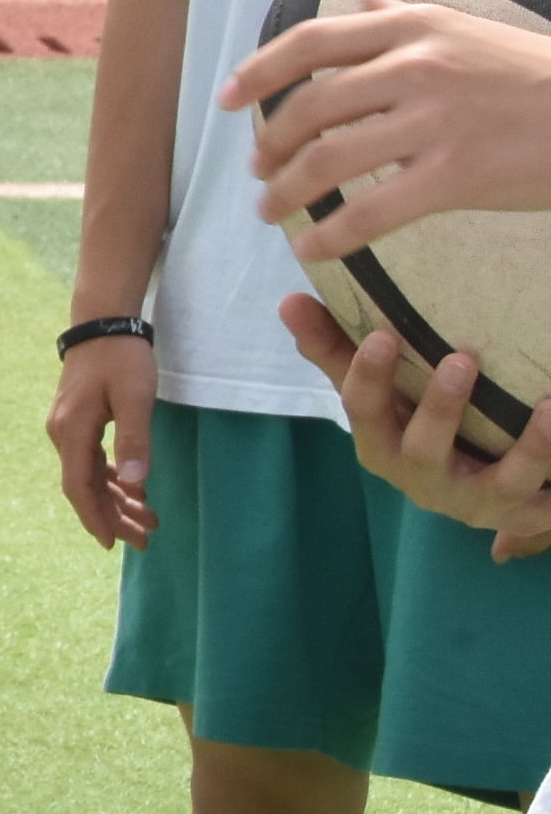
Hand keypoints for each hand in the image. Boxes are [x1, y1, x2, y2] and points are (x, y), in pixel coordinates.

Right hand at [45, 328, 157, 550]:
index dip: (95, 517)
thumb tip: (136, 484)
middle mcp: (63, 434)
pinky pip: (92, 461)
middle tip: (145, 540)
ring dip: (117, 499)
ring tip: (148, 520)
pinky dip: (112, 479)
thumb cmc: (122, 358)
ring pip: (90, 475)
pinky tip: (133, 488)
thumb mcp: (135, 398)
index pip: (79, 487)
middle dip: (114, 515)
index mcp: (73, 432)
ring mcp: (68, 428)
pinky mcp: (77, 421)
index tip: (113, 544)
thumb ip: (134, 441)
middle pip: (85, 486)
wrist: (102, 323)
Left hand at [222, 0, 550, 256]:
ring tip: (271, 210)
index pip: (311, 43)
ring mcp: (434, 122)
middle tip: (257, 170)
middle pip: (309, 109)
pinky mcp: (455, 175)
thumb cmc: (533, 74)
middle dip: (270, 145)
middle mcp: (417, 67)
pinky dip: (329, 236)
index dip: (257, 72)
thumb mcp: (465, 30)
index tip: (226, 100)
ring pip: (328, 161)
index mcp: (414, 29)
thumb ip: (404, 18)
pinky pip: (370, 212)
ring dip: (286, 192)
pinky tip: (310, 249)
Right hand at [283, 293, 550, 557]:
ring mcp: (475, 501)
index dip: (368, 377)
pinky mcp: (521, 513)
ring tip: (548, 410)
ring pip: (500, 483)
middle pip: (422, 451)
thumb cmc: (417, 424)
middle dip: (440, 409)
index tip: (384, 336)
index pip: (361, 412)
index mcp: (380, 445)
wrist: (478, 486)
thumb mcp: (380, 392)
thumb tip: (289, 300)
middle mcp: (422, 480)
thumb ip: (337, 350)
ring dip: (528, 448)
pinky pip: (546, 505)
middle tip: (462, 360)